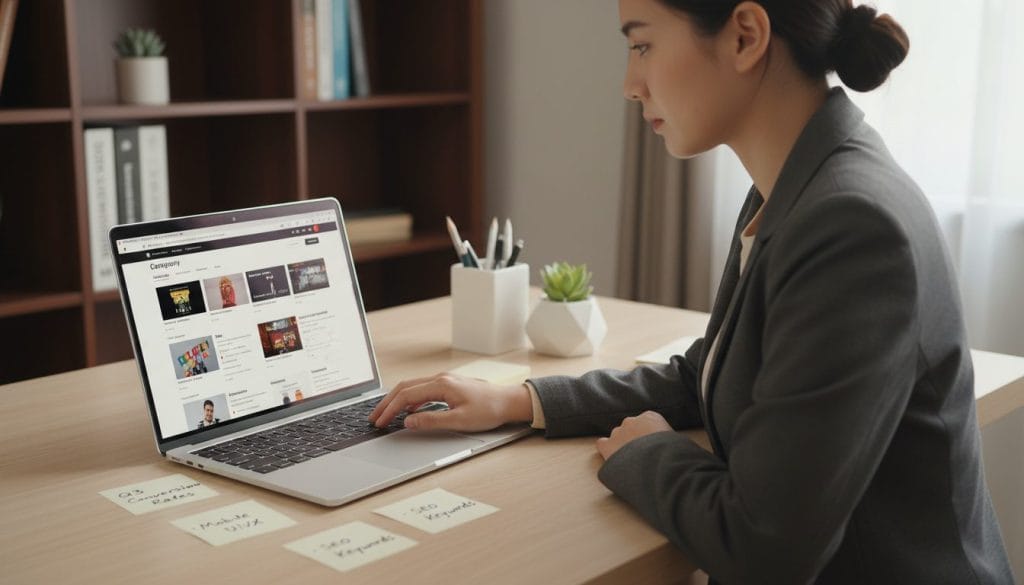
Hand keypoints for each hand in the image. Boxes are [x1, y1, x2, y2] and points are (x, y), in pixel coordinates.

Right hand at [369, 373, 533, 432]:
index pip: (406, 396)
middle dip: (387, 403)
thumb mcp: (459, 420)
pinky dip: (410, 399)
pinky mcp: (449, 385)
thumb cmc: (489, 410)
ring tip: (386, 414)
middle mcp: (440, 379)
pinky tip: (408, 411)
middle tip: (374, 418)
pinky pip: (422, 389)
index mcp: (441, 385)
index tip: (379, 422)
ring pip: (412, 387)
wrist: (509, 401)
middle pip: (405, 388)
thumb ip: (431, 421)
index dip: (390, 410)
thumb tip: (408, 422)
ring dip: (397, 400)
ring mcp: (445, 380)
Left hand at [596, 411, 672, 459]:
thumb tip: (675, 447)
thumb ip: (669, 438)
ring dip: (622, 447)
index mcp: (650, 416)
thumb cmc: (674, 455)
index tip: (654, 448)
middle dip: (635, 441)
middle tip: (643, 457)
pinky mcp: (608, 446)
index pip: (646, 423)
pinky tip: (615, 461)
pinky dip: (607, 451)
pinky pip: (603, 444)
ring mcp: (618, 432)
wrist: (659, 465)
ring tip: (631, 463)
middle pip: (630, 429)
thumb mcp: (679, 441)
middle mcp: (632, 420)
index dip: (649, 437)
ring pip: (617, 437)